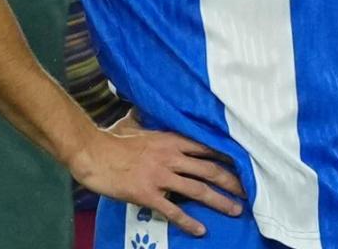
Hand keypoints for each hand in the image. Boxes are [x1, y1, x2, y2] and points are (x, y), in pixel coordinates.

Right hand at [69, 114, 245, 236]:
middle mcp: (170, 157)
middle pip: (209, 169)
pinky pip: (173, 210)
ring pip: (198, 190)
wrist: (91, 153)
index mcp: (168, 139)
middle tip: (247, 191)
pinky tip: (200, 230)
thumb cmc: (110, 138)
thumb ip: (143, 118)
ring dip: (219, 201)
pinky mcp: (148, 194)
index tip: (241, 164)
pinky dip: (188, 222)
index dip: (225, 156)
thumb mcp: (130, 123)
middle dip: (231, 181)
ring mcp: (160, 176)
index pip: (205, 147)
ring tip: (235, 210)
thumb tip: (142, 108)